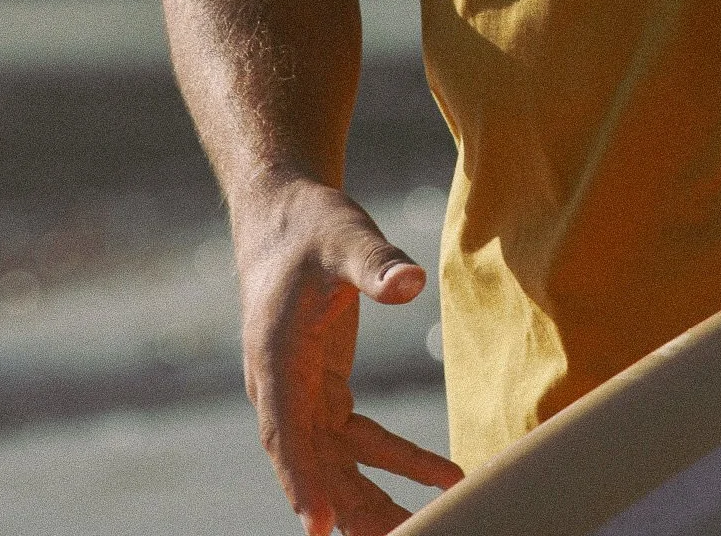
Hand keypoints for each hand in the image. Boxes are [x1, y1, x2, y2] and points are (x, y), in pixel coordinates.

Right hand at [234, 178, 463, 534]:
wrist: (284, 217)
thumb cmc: (313, 225)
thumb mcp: (346, 238)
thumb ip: (376, 263)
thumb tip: (410, 282)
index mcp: (277, 356)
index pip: (286, 430)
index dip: (302, 480)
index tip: (320, 527)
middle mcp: (281, 388)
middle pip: (313, 464)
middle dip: (351, 509)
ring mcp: (300, 394)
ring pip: (335, 464)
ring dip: (375, 498)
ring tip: (430, 523)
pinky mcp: (323, 391)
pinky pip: (357, 442)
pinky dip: (396, 462)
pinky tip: (444, 475)